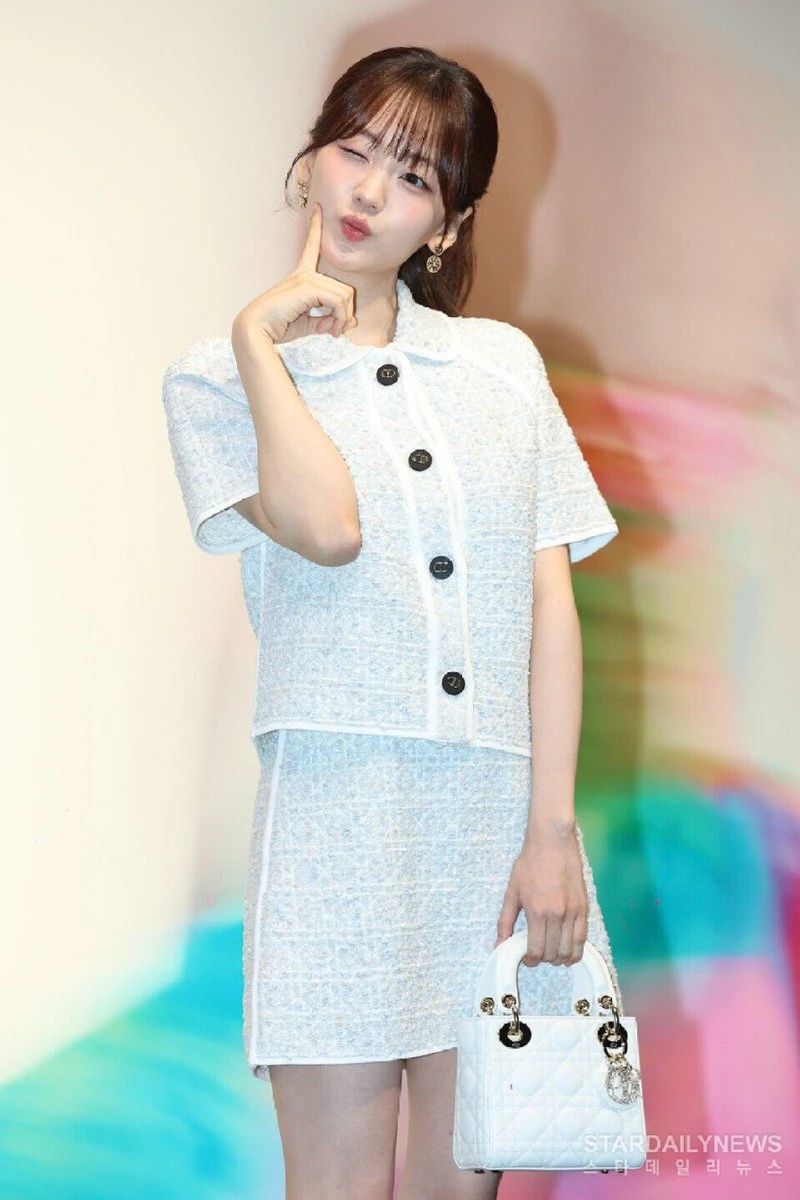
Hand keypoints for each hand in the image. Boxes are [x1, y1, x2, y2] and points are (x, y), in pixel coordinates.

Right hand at [231, 203, 357, 344]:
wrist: (257, 329)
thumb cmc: (279, 327)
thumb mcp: (309, 323)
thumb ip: (329, 320)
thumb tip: (352, 322)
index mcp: (300, 277)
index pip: (310, 248)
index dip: (315, 228)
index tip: (317, 209)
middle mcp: (304, 273)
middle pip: (344, 289)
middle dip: (345, 313)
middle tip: (334, 331)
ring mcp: (306, 277)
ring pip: (344, 296)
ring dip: (343, 318)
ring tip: (331, 332)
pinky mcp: (308, 286)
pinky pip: (337, 302)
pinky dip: (339, 319)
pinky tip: (329, 330)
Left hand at [495, 820, 587, 966]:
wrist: (552, 842)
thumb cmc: (529, 863)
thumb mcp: (512, 891)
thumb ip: (505, 921)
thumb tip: (499, 944)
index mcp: (536, 912)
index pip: (536, 951)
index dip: (530, 960)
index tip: (526, 957)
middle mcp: (556, 915)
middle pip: (552, 954)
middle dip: (543, 959)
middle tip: (536, 953)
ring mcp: (573, 912)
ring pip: (569, 950)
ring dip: (559, 958)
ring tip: (551, 954)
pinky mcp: (584, 908)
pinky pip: (583, 939)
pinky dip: (576, 951)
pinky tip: (568, 953)